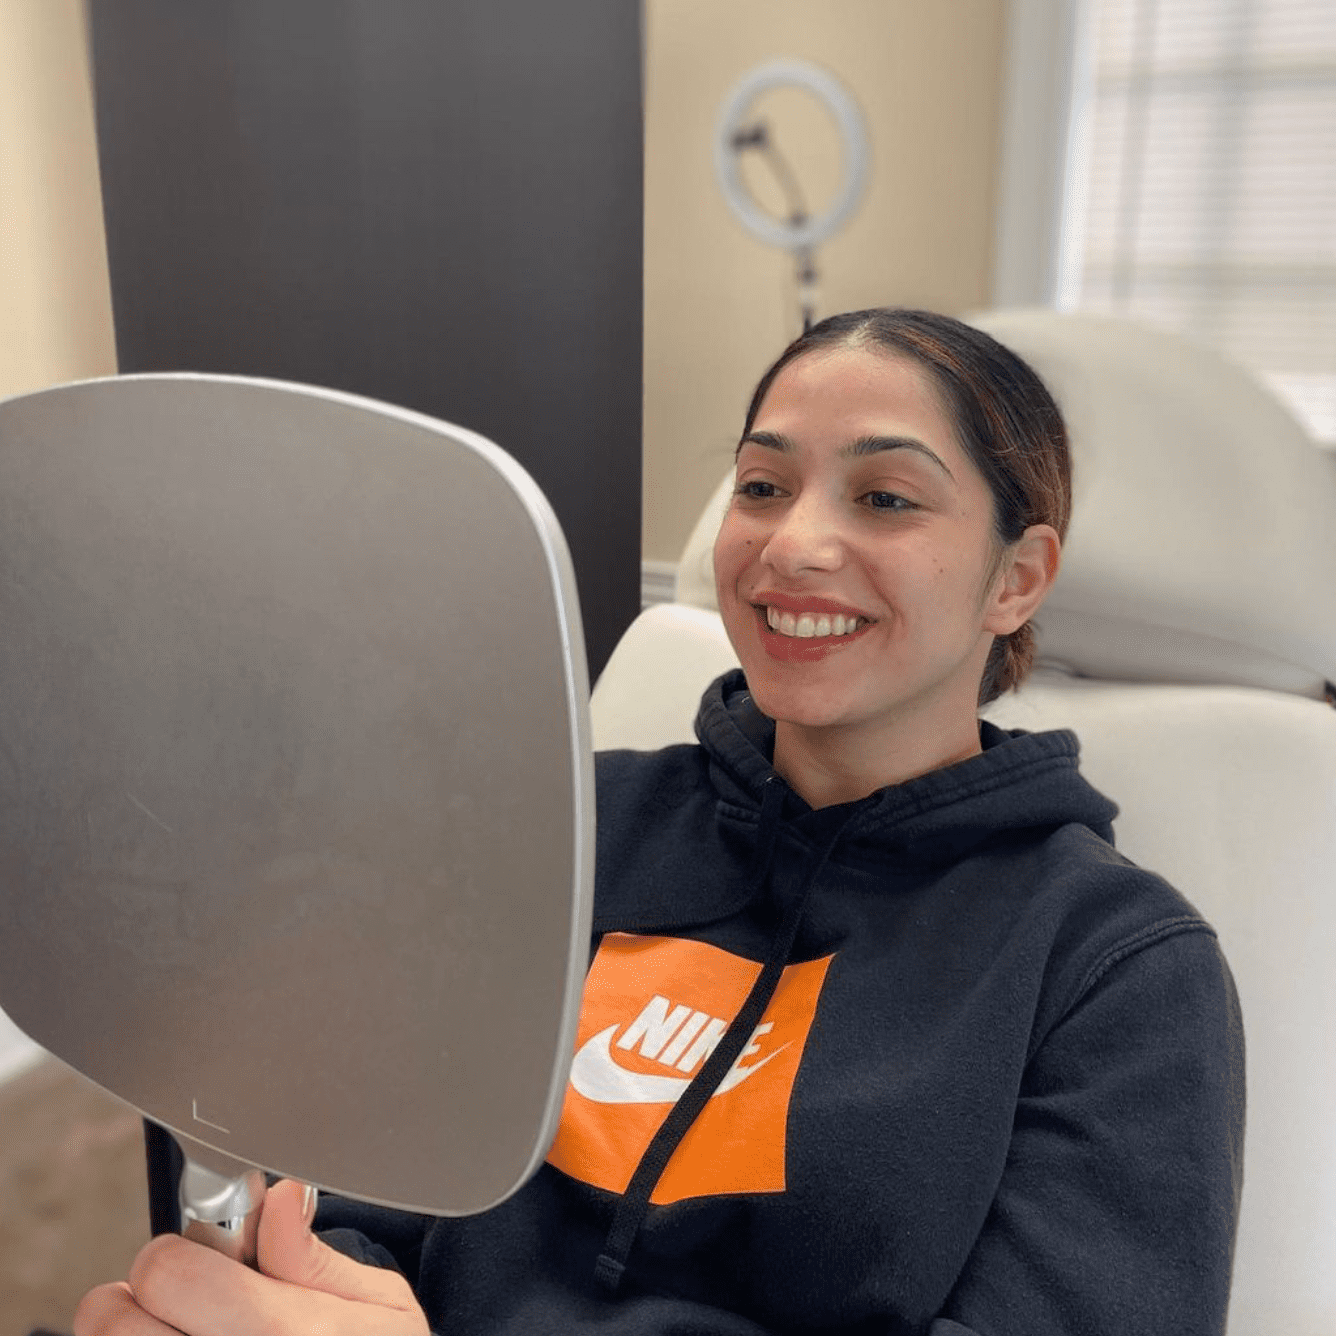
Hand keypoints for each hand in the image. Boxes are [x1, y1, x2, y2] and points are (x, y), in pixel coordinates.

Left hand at [73, 1178, 429, 1335]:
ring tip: (186, 1330)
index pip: (164, 1268)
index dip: (185, 1252)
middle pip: (110, 1319)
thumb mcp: (384, 1312)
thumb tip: (279, 1199)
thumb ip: (317, 1259)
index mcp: (278, 1334)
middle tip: (186, 1301)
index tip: (209, 1261)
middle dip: (142, 1298)